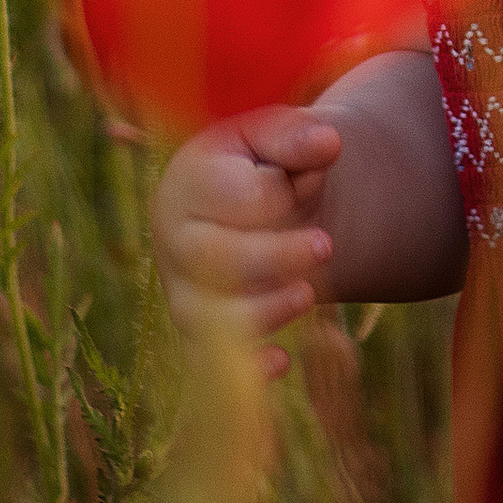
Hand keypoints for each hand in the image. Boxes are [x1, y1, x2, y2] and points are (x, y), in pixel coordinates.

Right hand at [149, 106, 342, 378]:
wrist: (252, 202)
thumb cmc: (261, 163)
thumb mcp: (274, 135)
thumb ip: (297, 136)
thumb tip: (329, 142)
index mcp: (188, 181)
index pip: (234, 197)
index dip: (279, 194)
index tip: (303, 181)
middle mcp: (174, 238)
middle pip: (218, 260)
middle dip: (277, 257)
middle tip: (327, 247)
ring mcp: (182, 288)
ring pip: (211, 316)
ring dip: (266, 310)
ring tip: (308, 294)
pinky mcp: (196, 328)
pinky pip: (210, 362)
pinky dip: (246, 367)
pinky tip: (283, 361)